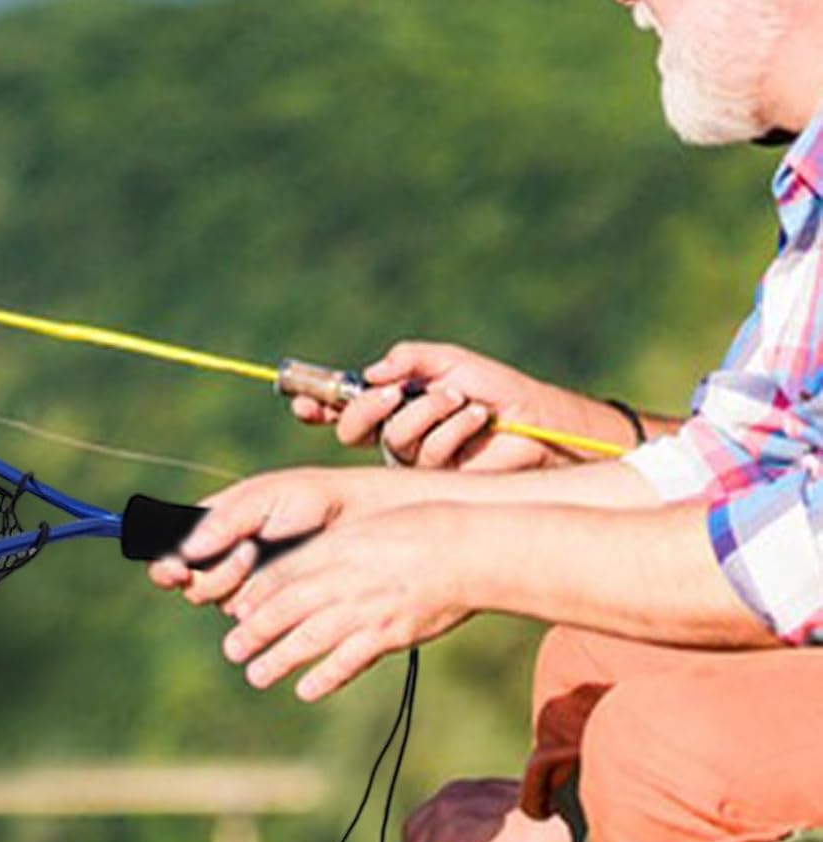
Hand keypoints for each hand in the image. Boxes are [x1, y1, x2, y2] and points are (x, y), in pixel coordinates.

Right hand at [146, 467, 371, 608]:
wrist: (354, 521)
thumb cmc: (306, 499)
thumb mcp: (262, 498)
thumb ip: (223, 521)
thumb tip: (185, 550)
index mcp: (208, 523)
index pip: (167, 549)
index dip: (163, 564)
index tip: (177, 570)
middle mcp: (218, 555)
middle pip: (187, 583)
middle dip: (211, 573)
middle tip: (245, 552)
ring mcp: (241, 581)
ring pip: (213, 600)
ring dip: (233, 582)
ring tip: (262, 555)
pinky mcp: (266, 603)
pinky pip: (245, 615)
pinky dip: (256, 599)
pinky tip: (278, 579)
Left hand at [217, 501, 470, 699]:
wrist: (465, 550)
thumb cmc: (416, 532)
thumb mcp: (365, 530)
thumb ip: (332, 550)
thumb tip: (302, 567)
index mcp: (334, 549)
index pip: (283, 573)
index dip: (255, 594)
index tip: (234, 611)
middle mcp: (344, 579)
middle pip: (287, 607)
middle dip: (256, 630)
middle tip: (231, 649)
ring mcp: (365, 608)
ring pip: (311, 637)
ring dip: (280, 658)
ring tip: (255, 675)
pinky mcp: (390, 633)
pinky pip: (350, 659)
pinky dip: (326, 676)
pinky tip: (306, 690)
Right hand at [291, 341, 586, 470]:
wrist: (539, 422)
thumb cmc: (497, 390)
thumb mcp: (449, 362)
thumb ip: (408, 359)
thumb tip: (370, 372)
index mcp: (392, 405)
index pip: (342, 409)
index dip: (317, 406)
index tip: (301, 401)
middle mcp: (396, 434)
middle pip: (351, 431)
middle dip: (365, 408)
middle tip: (390, 393)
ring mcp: (415, 462)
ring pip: (391, 439)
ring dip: (426, 410)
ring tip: (457, 398)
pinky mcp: (438, 481)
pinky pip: (426, 454)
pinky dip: (452, 427)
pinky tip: (477, 419)